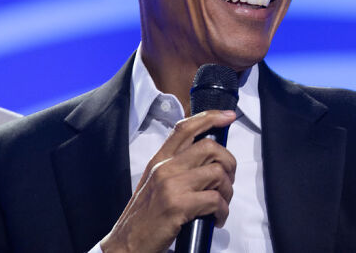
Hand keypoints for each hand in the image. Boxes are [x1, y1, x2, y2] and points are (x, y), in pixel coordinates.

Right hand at [100, 110, 237, 252]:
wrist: (127, 243)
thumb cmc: (145, 216)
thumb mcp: (155, 182)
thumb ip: (176, 165)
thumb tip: (207, 157)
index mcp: (159, 159)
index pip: (186, 128)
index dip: (211, 117)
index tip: (228, 116)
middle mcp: (164, 167)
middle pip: (210, 147)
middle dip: (229, 163)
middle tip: (228, 180)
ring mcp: (170, 185)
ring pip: (217, 173)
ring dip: (228, 191)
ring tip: (221, 204)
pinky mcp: (177, 205)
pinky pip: (215, 200)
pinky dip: (222, 211)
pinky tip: (216, 219)